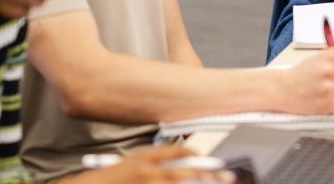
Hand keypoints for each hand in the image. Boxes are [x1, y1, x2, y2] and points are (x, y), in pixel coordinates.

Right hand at [67, 146, 234, 183]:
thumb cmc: (106, 180)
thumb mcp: (128, 166)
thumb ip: (150, 164)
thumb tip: (175, 166)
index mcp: (143, 157)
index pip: (177, 152)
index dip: (197, 157)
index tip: (210, 162)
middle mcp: (147, 171)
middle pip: (185, 170)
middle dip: (209, 174)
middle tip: (227, 176)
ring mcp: (146, 183)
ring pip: (180, 182)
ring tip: (215, 183)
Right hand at [276, 48, 333, 113]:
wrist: (281, 88)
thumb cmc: (301, 74)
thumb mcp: (321, 60)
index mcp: (332, 56)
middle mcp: (331, 71)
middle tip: (327, 85)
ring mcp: (329, 88)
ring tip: (323, 92)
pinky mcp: (326, 103)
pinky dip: (329, 106)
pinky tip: (318, 99)